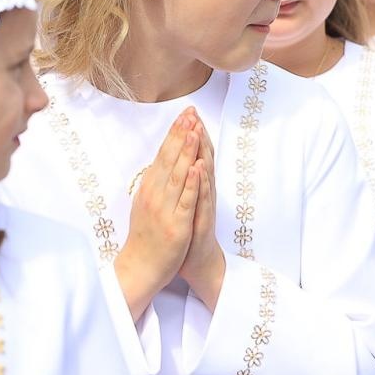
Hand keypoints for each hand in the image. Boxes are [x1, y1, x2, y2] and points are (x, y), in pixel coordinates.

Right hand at [114, 110, 201, 318]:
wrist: (141, 266)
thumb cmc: (145, 235)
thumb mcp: (145, 203)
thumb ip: (153, 182)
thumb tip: (159, 161)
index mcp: (148, 188)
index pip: (162, 154)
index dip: (173, 134)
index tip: (183, 115)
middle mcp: (155, 195)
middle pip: (169, 159)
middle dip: (180, 135)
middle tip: (189, 113)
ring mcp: (165, 209)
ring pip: (178, 176)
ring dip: (186, 152)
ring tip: (193, 131)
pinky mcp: (176, 225)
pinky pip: (185, 201)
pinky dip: (191, 183)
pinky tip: (196, 167)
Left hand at [177, 117, 225, 309]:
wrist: (198, 261)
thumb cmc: (187, 233)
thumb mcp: (180, 204)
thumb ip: (178, 183)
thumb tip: (170, 163)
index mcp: (193, 187)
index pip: (192, 155)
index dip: (189, 134)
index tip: (185, 113)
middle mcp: (201, 193)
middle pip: (200, 158)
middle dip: (197, 136)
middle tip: (194, 114)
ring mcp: (203, 205)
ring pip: (204, 175)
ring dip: (200, 153)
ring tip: (198, 132)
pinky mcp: (203, 220)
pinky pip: (202, 200)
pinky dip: (201, 183)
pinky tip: (199, 169)